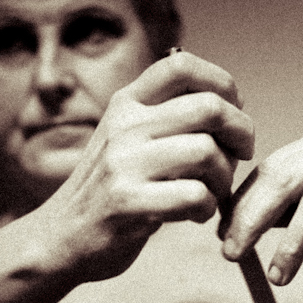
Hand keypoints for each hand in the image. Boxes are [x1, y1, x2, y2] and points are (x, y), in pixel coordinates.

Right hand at [39, 51, 253, 281]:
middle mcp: (125, 126)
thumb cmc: (111, 189)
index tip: (234, 110)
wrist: (61, 236)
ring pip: (207, 152)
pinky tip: (194, 214)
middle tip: (240, 156)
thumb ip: (168, 117)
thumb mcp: (128, 139)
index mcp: (127, 104)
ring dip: (225, 177)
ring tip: (212, 192)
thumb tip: (232, 103)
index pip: (182, 65)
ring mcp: (123, 164)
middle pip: (209, 108)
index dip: (223, 83)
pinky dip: (206, 208)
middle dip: (241, 132)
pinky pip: (194, 195)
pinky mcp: (128, 203)